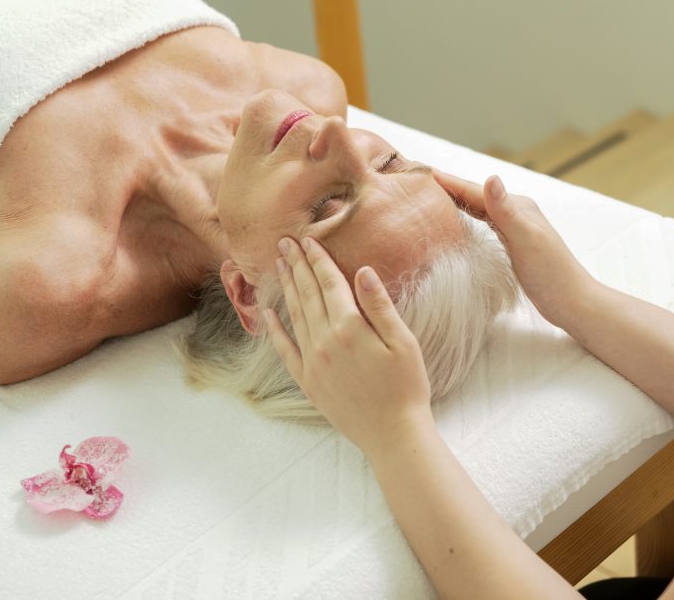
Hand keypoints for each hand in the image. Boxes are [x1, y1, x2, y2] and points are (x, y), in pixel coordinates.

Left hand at [264, 236, 434, 457]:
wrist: (393, 434)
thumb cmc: (406, 387)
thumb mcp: (403, 342)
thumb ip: (379, 306)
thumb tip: (362, 271)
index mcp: (349, 328)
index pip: (330, 284)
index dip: (319, 260)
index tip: (308, 239)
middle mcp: (324, 341)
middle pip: (307, 294)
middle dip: (297, 266)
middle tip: (284, 243)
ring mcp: (312, 361)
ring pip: (294, 315)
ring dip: (286, 288)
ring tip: (279, 266)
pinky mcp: (307, 381)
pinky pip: (284, 349)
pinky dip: (274, 329)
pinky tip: (267, 313)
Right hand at [432, 171, 597, 329]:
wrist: (571, 302)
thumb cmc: (550, 273)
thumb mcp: (525, 239)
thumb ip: (505, 211)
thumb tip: (491, 177)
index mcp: (517, 206)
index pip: (475, 190)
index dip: (448, 181)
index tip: (420, 172)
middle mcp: (514, 212)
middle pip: (474, 196)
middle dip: (448, 187)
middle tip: (418, 181)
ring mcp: (513, 228)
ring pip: (477, 209)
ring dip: (455, 201)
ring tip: (430, 196)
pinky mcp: (512, 244)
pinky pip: (482, 224)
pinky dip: (465, 218)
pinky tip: (455, 222)